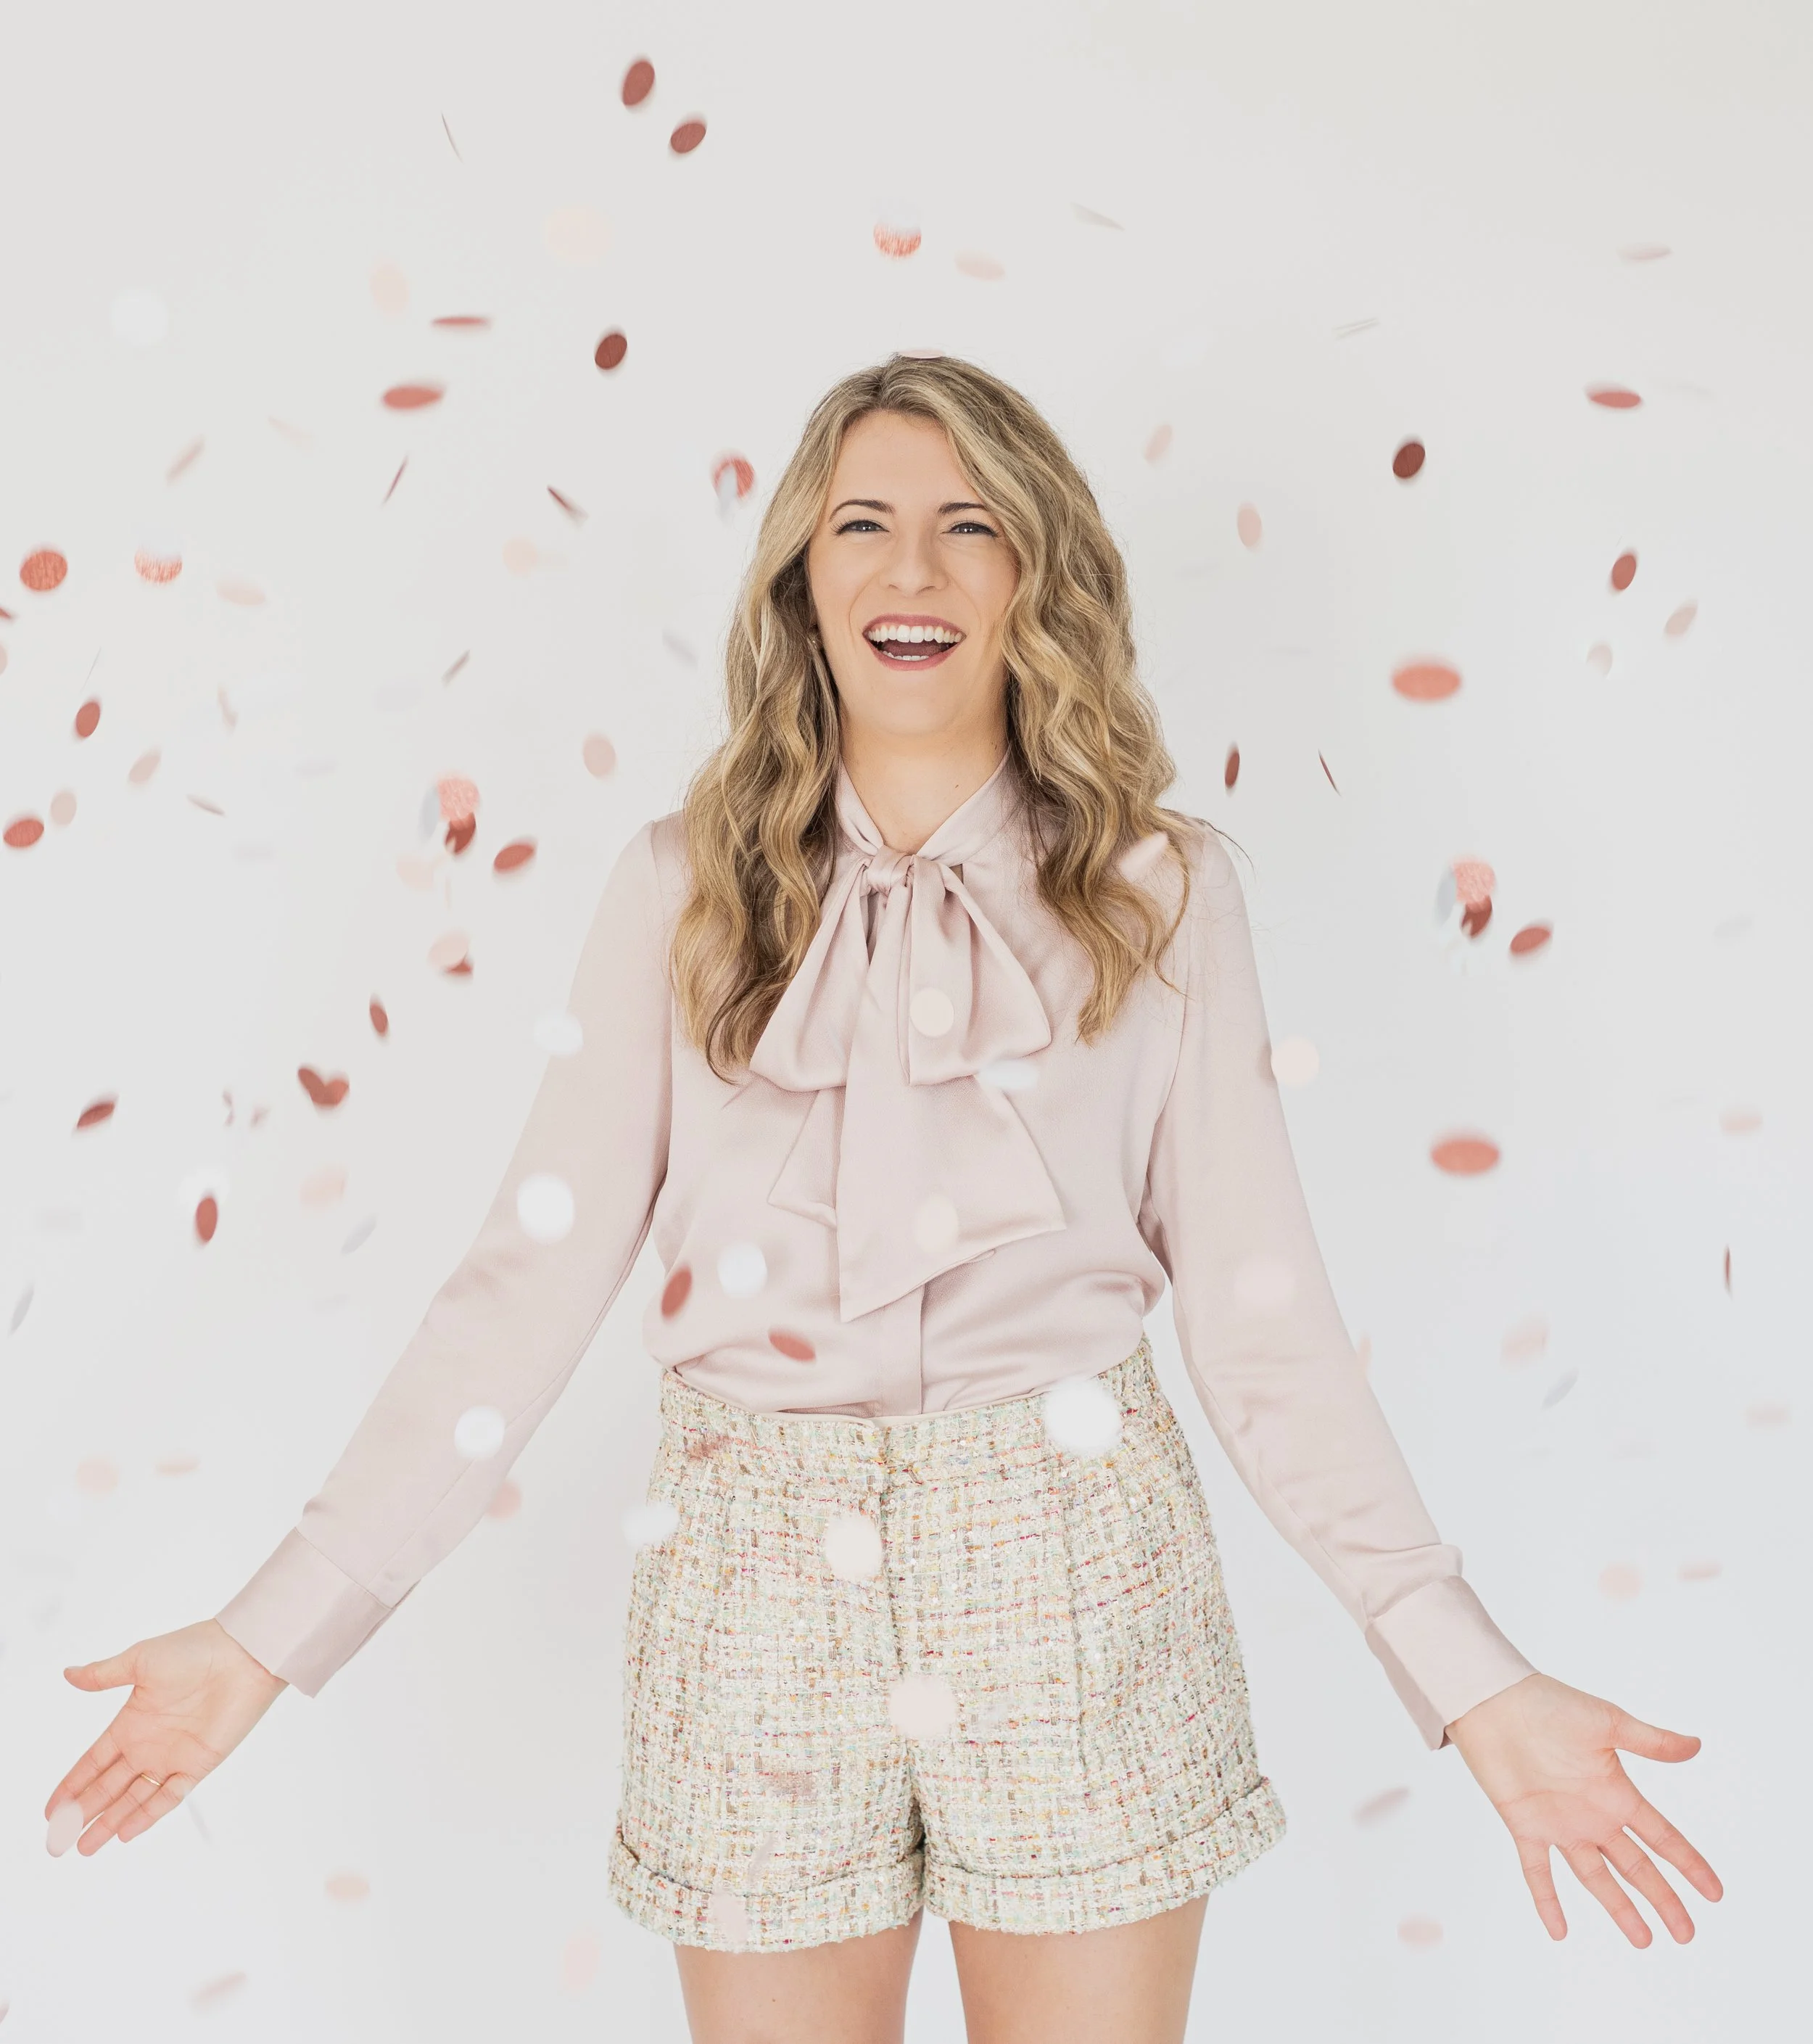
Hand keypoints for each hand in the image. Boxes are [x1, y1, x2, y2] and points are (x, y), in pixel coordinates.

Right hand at [47, 1619, 287, 1855]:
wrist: (243, 1655)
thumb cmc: (195, 1649)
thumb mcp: (141, 1659)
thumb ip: (105, 1674)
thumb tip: (69, 1674)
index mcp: (132, 1721)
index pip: (93, 1762)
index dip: (71, 1785)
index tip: (50, 1809)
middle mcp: (149, 1744)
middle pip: (108, 1787)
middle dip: (83, 1813)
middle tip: (58, 1841)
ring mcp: (172, 1757)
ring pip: (133, 1799)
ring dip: (110, 1822)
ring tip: (84, 1847)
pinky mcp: (198, 1764)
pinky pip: (168, 1797)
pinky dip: (147, 1815)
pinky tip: (125, 1833)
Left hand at [1445, 1670, 1722, 1945]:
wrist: (1494, 1699)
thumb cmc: (1550, 1704)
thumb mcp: (1607, 1722)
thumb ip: (1650, 1740)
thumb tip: (1696, 1745)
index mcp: (1616, 1792)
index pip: (1662, 1837)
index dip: (1689, 1865)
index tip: (1715, 1895)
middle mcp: (1593, 1815)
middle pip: (1636, 1866)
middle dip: (1663, 1900)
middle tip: (1686, 1935)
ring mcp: (1560, 1824)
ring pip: (1596, 1877)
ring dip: (1619, 1908)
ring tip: (1644, 1940)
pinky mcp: (1524, 1826)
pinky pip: (1537, 1871)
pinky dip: (1547, 1901)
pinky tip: (1558, 1931)